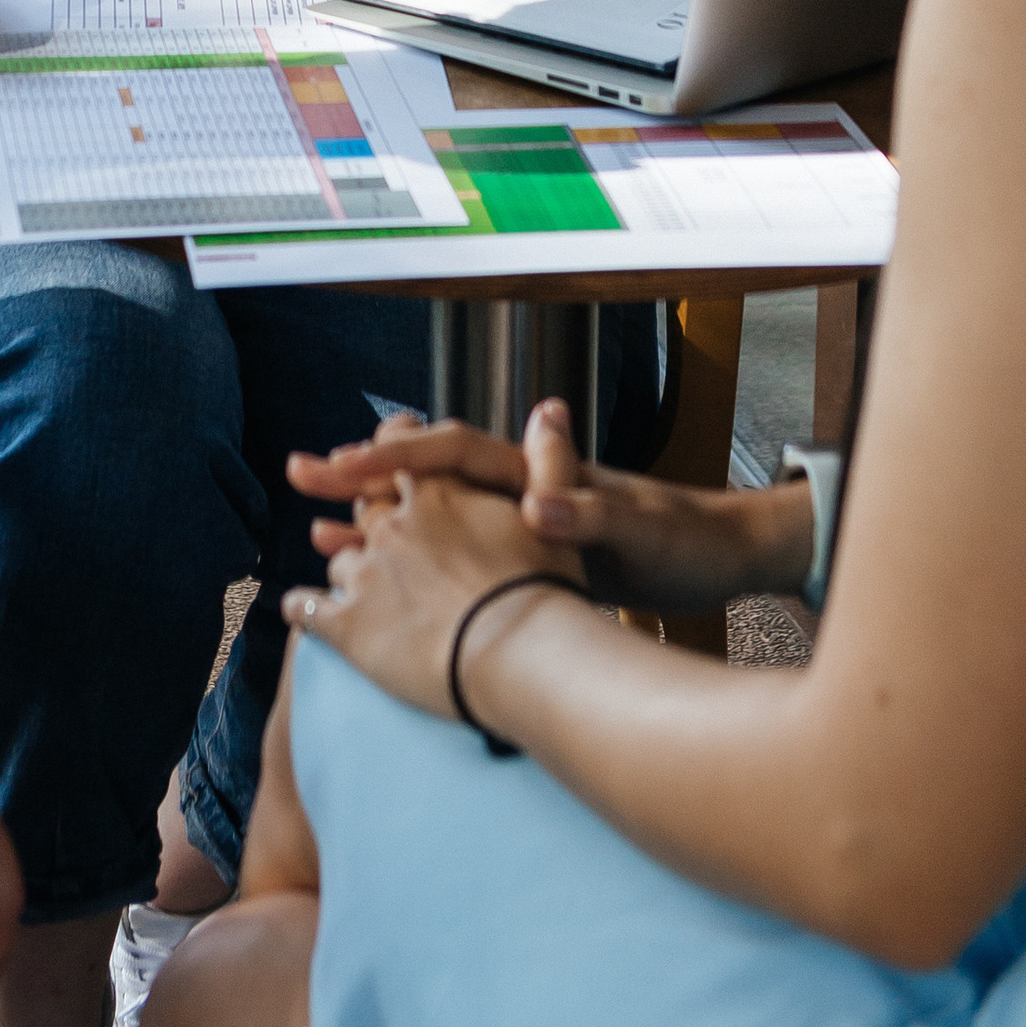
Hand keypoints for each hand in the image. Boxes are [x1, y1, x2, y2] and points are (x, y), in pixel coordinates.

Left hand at [282, 456, 585, 718]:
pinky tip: (297, 609)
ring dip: (341, 563)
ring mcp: (366, 574)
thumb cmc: (546, 589)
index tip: (373, 449)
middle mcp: (394, 527)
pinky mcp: (349, 626)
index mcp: (438, 495)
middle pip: (368, 513)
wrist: (521, 655)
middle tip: (336, 501)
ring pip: (340, 561)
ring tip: (340, 570)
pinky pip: (309, 610)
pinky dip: (301, 606)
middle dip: (358, 509)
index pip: (402, 461)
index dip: (386, 454)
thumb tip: (552, 408)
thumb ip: (550, 461)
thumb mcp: (559, 512)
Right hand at [291, 402, 813, 617]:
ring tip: (319, 529)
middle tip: (300, 476)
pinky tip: (392, 578)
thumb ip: (587, 514)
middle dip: (363, 474)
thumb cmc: (686, 538)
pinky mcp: (528, 559)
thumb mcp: (639, 530)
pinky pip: (454, 549)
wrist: (724, 558)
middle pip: (425, 472)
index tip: (341, 462)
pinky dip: (417, 556)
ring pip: (431, 511)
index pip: (451, 449)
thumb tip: (541, 506)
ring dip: (379, 516)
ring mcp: (519, 522)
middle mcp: (519, 488)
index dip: (395, 455)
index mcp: (538, 472)